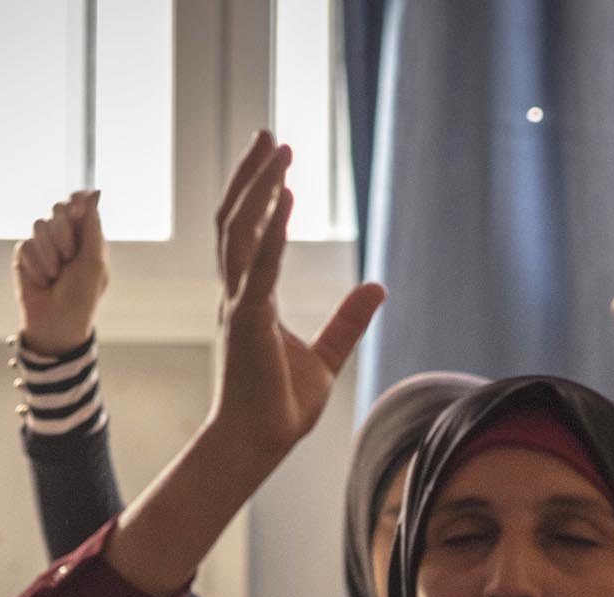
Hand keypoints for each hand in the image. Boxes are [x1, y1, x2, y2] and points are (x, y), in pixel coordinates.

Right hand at [13, 190, 108, 355]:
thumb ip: (92, 224)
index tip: (76, 206)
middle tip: (69, 254)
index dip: (77, 200)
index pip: (80, 204)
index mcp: (87, 237)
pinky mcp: (25, 256)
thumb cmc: (81, 296)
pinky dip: (36, 265)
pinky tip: (43, 281)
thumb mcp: (94, 261)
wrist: (57, 322)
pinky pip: (26, 245)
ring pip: (39, 225)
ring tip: (56, 274)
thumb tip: (95, 191)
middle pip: (58, 209)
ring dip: (50, 252)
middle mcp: (66, 237)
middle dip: (63, 230)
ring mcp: (44, 245)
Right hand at [210, 132, 385, 460]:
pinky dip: (272, 233)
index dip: (259, 194)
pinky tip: (285, 200)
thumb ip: (348, 321)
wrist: (258, 445)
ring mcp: (238, 306)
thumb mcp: (326, 358)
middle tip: (269, 134)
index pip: (248, 233)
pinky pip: (260, 268)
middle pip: (236, 220)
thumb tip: (377, 288)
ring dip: (259, 188)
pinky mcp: (247, 323)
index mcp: (250, 299)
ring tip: (277, 149)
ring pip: (240, 232)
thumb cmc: (281, 408)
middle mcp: (238, 294)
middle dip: (251, 175)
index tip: (274, 159)